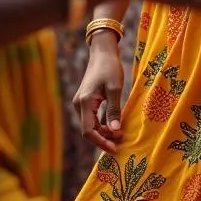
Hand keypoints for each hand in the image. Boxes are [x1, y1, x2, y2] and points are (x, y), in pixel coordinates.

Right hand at [74, 38, 125, 153]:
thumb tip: (115, 131)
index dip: (101, 142)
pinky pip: (92, 117)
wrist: (102, 52)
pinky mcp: (86, 101)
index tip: (114, 148)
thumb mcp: (115, 88)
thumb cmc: (110, 67)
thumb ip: (114, 110)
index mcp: (84, 102)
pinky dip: (102, 123)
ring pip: (90, 125)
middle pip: (89, 130)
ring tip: (120, 134)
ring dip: (104, 131)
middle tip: (121, 140)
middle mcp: (79, 104)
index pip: (88, 131)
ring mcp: (81, 102)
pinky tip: (114, 125)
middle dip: (104, 138)